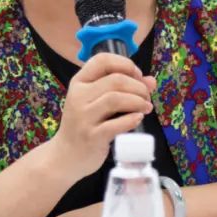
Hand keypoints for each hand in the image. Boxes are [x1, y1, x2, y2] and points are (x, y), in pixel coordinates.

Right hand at [52, 53, 155, 178]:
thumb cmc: (85, 125)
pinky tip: (138, 118)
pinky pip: (116, 124)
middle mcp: (78, 96)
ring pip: (116, 98)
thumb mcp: (97, 103)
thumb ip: (123, 89)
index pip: (102, 60)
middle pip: (115, 80)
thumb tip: (151, 81)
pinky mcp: (91, 136)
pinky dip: (132, 119)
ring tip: (146, 108)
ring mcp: (83, 117)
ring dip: (138, 101)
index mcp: (79, 82)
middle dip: (138, 87)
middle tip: (146, 97)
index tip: (137, 76)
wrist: (65, 156)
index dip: (125, 64)